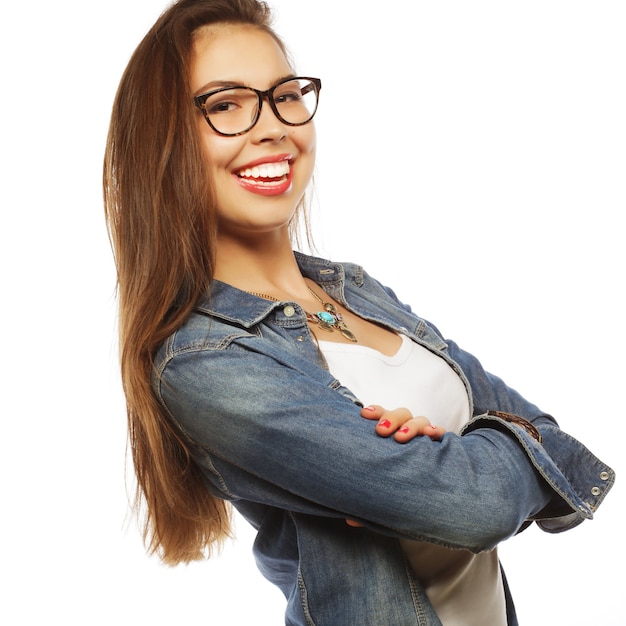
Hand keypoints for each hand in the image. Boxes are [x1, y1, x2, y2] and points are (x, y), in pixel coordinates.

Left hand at [346, 406, 446, 527]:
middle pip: (401, 414)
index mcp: (391, 434)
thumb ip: (369, 501)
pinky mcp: (444, 446)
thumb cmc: (401, 486)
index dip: (375, 411)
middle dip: (391, 418)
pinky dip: (436, 431)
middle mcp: (408, 432)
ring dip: (411, 426)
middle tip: (381, 431)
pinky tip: (432, 435)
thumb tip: (350, 521)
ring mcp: (426, 437)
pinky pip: (442, 434)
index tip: (364, 415)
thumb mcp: (384, 491)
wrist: (434, 496)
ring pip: (420, 421)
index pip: (382, 415)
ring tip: (402, 438)